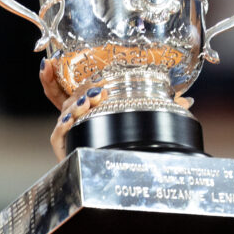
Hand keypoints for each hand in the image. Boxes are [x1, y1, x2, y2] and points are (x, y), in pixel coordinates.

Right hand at [40, 56, 191, 160]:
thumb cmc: (122, 141)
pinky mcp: (64, 146)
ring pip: (65, 111)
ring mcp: (67, 130)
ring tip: (91, 102)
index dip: (52, 74)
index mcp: (84, 105)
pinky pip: (59, 133)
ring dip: (78, 105)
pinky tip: (71, 119)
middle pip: (67, 97)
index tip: (48, 61)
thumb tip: (185, 99)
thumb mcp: (140, 118)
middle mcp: (72, 115)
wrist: (111, 172)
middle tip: (97, 91)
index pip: (63, 87)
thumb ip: (158, 106)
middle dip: (80, 90)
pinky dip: (65, 124)